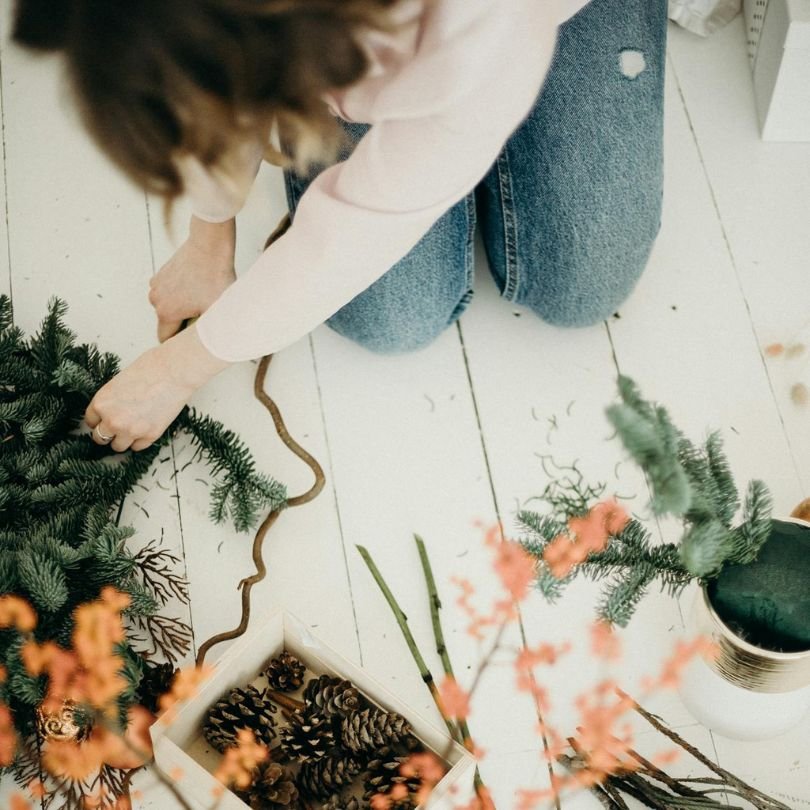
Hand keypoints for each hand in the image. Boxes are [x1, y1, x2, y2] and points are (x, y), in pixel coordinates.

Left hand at [85, 326, 229, 451]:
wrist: (175, 372)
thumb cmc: (150, 369)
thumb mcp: (119, 383)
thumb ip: (112, 401)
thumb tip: (112, 412)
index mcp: (101, 404)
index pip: (91, 422)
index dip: (100, 420)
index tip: (105, 420)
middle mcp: (112, 420)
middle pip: (100, 438)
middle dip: (108, 432)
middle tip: (119, 426)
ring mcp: (131, 430)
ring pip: (118, 446)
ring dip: (123, 439)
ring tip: (133, 428)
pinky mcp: (150, 435)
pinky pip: (138, 447)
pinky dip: (140, 440)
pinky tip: (145, 428)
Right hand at [148, 216, 235, 341]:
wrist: (210, 246)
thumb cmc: (215, 278)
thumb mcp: (216, 311)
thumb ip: (210, 333)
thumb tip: (215, 348)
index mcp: (166, 313)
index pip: (166, 340)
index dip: (181, 341)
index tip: (195, 337)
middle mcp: (155, 300)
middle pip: (168, 323)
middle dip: (183, 323)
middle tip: (204, 314)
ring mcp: (156, 285)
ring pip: (168, 307)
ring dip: (181, 308)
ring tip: (201, 298)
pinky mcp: (160, 274)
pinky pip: (169, 292)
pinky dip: (179, 293)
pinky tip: (196, 287)